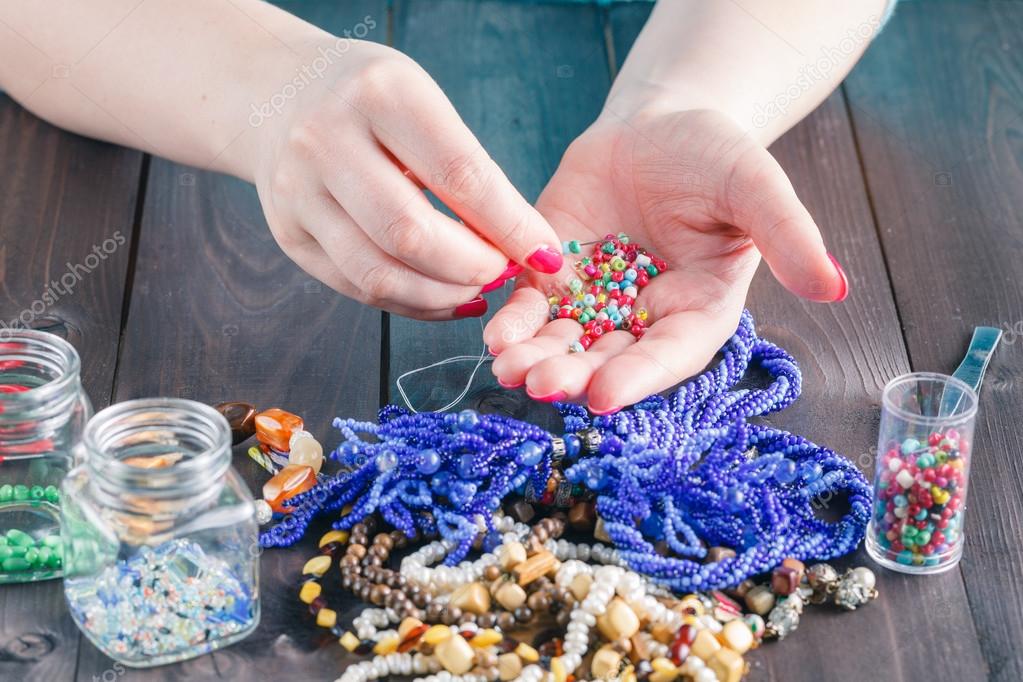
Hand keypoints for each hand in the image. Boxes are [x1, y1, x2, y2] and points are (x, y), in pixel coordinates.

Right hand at [252, 41, 563, 318]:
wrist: (275, 94)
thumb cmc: (370, 100)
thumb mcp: (422, 102)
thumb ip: (469, 168)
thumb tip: (526, 246)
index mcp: (379, 94)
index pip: (459, 174)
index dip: (511, 225)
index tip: (547, 254)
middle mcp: (327, 141)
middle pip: (411, 233)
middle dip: (473, 267)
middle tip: (504, 272)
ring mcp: (298, 193)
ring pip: (380, 273)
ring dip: (443, 295)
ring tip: (476, 288)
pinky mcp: (290, 236)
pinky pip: (358, 289)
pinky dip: (411, 303)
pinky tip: (442, 296)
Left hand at [484, 109, 846, 411]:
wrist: (658, 125)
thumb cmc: (714, 155)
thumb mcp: (755, 187)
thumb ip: (788, 236)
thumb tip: (835, 287)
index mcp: (697, 311)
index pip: (670, 355)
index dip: (639, 377)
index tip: (605, 396)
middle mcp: (644, 318)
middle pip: (608, 360)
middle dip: (574, 375)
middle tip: (541, 386)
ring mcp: (595, 301)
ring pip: (564, 342)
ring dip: (536, 360)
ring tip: (508, 368)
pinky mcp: (555, 277)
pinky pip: (532, 308)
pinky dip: (514, 323)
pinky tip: (496, 336)